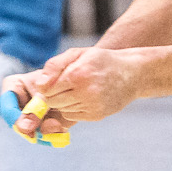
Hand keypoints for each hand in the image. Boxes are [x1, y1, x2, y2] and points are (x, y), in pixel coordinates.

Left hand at [8, 47, 141, 137]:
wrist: (132, 73)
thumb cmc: (101, 60)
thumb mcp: (78, 54)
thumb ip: (54, 66)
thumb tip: (39, 86)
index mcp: (77, 74)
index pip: (46, 90)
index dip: (47, 86)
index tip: (54, 81)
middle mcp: (85, 92)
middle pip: (52, 102)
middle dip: (54, 95)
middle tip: (65, 85)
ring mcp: (92, 106)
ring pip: (62, 110)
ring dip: (65, 102)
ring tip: (78, 89)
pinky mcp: (97, 115)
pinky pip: (73, 116)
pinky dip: (74, 108)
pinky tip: (85, 97)